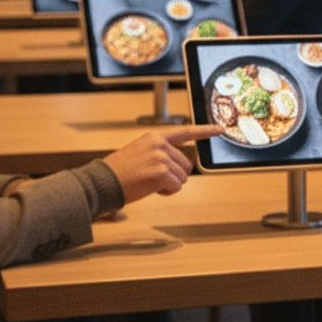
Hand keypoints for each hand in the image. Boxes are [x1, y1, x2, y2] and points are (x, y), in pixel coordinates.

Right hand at [102, 125, 221, 204]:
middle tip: (152, 178)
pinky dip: (166, 192)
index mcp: (154, 137)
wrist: (102, 183)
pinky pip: (176, 187)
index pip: (185, 132)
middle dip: (175, 175)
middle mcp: (159, 144)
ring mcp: (161, 157)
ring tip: (148, 183)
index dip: (205, 131)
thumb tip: (182, 166)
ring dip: (169, 185)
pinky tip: (149, 189)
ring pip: (183, 177)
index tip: (220, 129)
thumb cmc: (119, 172)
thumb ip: (160, 153)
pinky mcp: (161, 172)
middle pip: (187, 164)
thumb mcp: (140, 153)